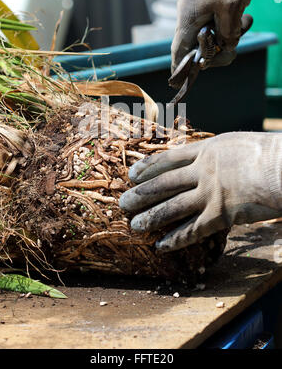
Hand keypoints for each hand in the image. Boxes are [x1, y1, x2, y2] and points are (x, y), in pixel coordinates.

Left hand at [119, 133, 281, 251]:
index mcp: (205, 150)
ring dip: (151, 217)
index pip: (168, 158)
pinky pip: (193, 230)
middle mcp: (202, 171)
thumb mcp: (234, 143)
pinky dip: (175, 239)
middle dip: (141, 194)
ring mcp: (210, 193)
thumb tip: (204, 157)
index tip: (131, 174)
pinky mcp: (221, 215)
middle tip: (123, 203)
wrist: (281, 167)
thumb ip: (216, 153)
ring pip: (172, 207)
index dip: (147, 167)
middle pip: (163, 183)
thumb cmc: (265, 153)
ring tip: (134, 225)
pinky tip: (160, 245)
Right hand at [171, 0, 253, 72]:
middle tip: (235, 39)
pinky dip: (229, 16)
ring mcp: (196, 5)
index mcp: (188, 22)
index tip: (178, 84)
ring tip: (244, 14)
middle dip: (220, 46)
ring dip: (229, 28)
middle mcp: (188, 16)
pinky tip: (242, 5)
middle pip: (200, 44)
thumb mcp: (231, 7)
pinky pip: (217, 15)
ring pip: (212, 29)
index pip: (178, 53)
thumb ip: (227, 33)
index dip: (179, 70)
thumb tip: (225, 47)